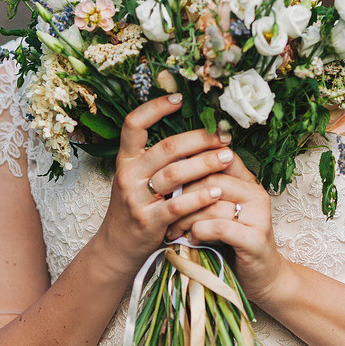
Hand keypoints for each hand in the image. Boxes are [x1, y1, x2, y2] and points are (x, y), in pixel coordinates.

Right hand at [94, 94, 235, 278]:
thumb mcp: (136, 178)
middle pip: (166, 148)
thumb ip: (155, 158)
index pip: (133, 124)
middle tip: (224, 135)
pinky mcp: (148, 222)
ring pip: (175, 174)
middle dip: (199, 139)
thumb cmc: (135, 207)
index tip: (179, 97)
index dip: (155, 107)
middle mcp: (127, 175)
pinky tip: (218, 191)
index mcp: (126, 160)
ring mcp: (136, 199)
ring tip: (227, 158)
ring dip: (205, 164)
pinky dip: (200, 197)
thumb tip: (192, 134)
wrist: (117, 248)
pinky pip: (178, 205)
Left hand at [166, 151, 287, 306]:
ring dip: (185, 217)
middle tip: (165, 208)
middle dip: (183, 193)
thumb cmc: (233, 242)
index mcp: (248, 182)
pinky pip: (218, 227)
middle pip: (211, 178)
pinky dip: (199, 232)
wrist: (261, 277)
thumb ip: (205, 192)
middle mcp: (256, 194)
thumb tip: (169, 172)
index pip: (219, 157)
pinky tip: (192, 240)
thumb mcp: (219, 212)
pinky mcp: (255, 240)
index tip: (169, 173)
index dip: (191, 161)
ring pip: (212, 203)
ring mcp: (259, 216)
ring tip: (173, 229)